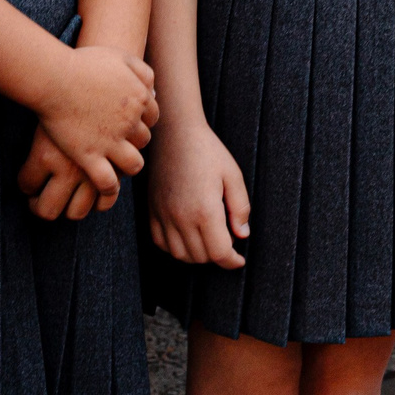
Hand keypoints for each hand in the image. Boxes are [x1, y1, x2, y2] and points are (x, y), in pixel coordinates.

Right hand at [17, 47, 155, 220]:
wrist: (55, 77)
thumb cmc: (83, 63)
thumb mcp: (120, 57)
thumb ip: (141, 71)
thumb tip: (153, 91)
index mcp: (139, 98)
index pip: (152, 119)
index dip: (140, 123)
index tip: (127, 125)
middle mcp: (130, 122)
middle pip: (143, 141)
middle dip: (133, 142)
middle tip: (118, 144)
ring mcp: (111, 141)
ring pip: (133, 165)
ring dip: (126, 167)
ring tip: (114, 167)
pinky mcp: (89, 156)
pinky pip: (108, 182)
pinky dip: (109, 189)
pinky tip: (103, 186)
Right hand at [145, 117, 248, 269]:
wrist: (175, 134)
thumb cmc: (207, 151)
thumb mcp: (233, 175)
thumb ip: (240, 208)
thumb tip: (242, 235)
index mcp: (205, 210)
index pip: (219, 253)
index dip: (232, 261)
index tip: (239, 260)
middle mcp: (181, 218)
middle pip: (201, 257)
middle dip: (217, 256)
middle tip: (227, 242)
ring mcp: (163, 216)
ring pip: (180, 255)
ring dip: (197, 255)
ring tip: (209, 241)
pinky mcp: (152, 211)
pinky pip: (161, 243)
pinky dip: (175, 248)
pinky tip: (188, 236)